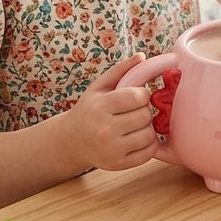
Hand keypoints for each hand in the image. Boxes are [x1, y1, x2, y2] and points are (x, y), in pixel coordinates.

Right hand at [64, 54, 157, 171]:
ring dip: (146, 128)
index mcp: (100, 107)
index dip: (142, 95)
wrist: (71, 141)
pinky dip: (148, 145)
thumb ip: (121, 69)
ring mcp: (111, 150)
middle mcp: (104, 130)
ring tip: (133, 125)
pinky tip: (136, 139)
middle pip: (145, 115)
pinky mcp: (118, 165)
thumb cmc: (90, 109)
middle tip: (132, 112)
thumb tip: (142, 56)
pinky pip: (149, 153)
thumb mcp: (100, 86)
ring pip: (149, 134)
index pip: (139, 96)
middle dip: (143, 111)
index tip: (135, 97)